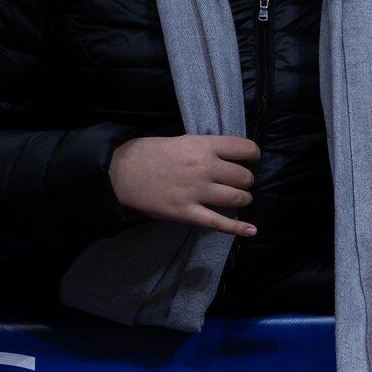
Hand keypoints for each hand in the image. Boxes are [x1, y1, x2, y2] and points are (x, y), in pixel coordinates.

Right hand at [109, 134, 260, 236]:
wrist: (118, 172)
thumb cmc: (148, 153)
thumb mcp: (181, 141)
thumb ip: (205, 149)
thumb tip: (229, 158)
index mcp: (203, 146)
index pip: (245, 149)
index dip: (252, 155)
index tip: (249, 160)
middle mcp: (205, 168)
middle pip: (244, 177)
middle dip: (245, 181)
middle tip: (236, 183)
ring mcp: (196, 191)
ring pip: (238, 199)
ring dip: (243, 200)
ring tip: (237, 200)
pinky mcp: (187, 212)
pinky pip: (219, 223)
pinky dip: (238, 228)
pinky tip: (251, 231)